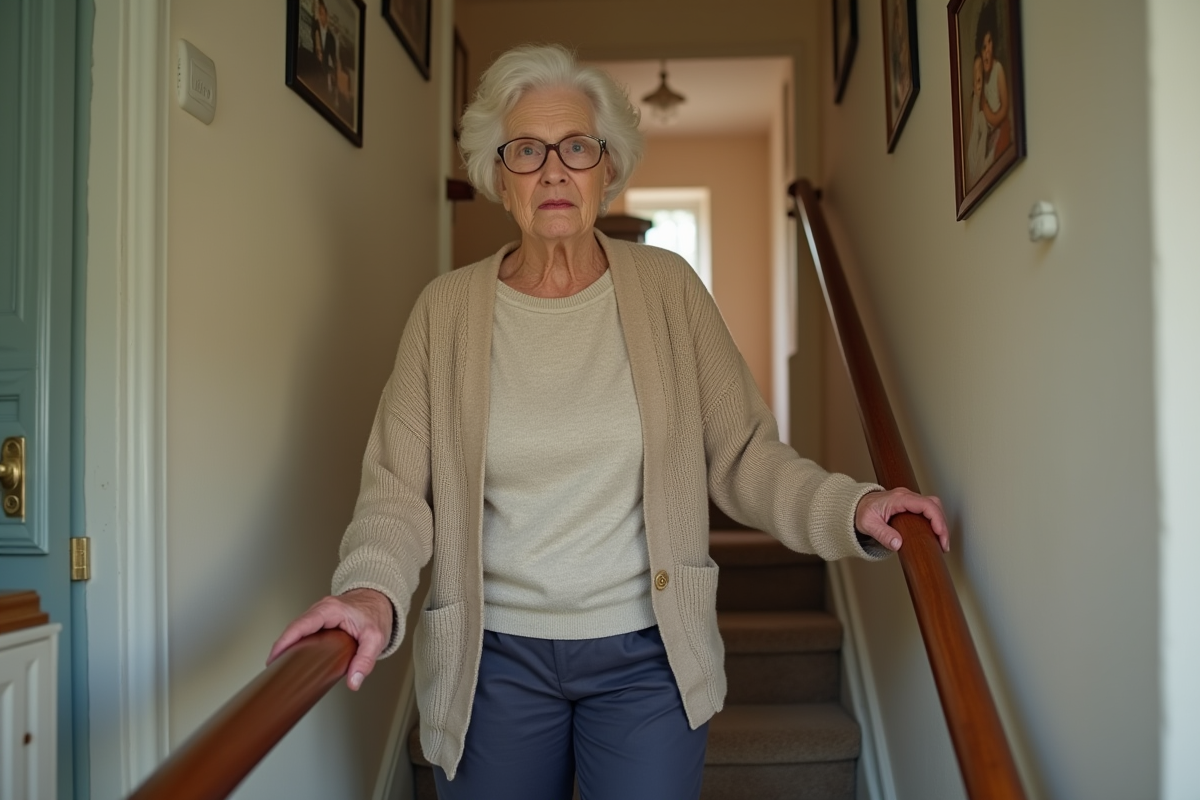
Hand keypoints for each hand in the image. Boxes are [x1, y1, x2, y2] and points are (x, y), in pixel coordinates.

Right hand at [267, 588, 394, 690]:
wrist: (381, 599)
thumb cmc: (377, 613)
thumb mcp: (376, 638)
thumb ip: (365, 660)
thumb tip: (354, 681)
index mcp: (331, 610)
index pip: (301, 625)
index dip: (285, 641)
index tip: (274, 657)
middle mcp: (321, 609)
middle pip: (294, 627)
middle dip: (281, 646)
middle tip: (273, 667)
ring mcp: (320, 613)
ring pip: (297, 629)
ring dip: (287, 644)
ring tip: (279, 665)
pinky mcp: (321, 619)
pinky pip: (304, 629)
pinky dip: (296, 642)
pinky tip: (293, 656)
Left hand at [855, 487, 949, 552]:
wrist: (855, 505)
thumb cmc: (861, 512)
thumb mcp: (868, 524)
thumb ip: (882, 534)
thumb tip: (898, 544)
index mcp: (898, 498)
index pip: (926, 504)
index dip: (937, 519)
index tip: (940, 535)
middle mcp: (906, 496)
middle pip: (934, 505)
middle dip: (942, 524)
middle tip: (943, 544)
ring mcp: (909, 499)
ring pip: (933, 506)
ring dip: (940, 523)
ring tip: (941, 543)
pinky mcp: (910, 505)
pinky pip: (928, 509)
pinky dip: (935, 522)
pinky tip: (935, 535)